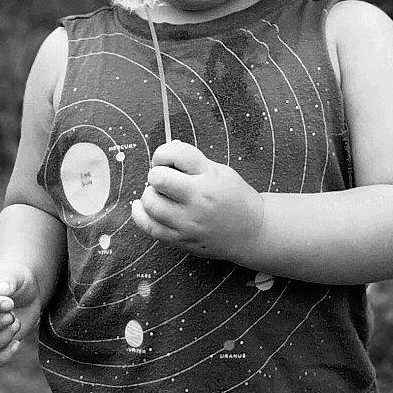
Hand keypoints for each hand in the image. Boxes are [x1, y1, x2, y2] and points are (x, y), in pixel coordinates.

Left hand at [132, 142, 263, 261]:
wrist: (252, 231)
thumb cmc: (235, 198)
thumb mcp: (221, 171)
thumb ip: (193, 162)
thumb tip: (165, 154)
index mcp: (210, 177)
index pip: (177, 154)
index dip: (163, 153)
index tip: (165, 159)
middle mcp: (198, 199)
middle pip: (158, 178)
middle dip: (156, 174)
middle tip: (163, 179)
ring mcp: (188, 222)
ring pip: (150, 203)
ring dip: (149, 195)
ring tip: (159, 195)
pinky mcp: (181, 240)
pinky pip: (149, 227)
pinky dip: (140, 214)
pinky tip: (142, 207)